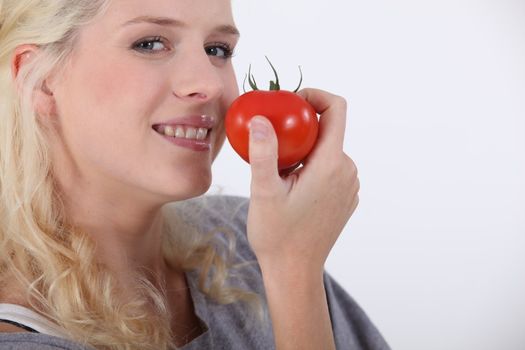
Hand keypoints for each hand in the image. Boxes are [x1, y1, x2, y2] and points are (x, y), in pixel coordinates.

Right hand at [246, 88, 359, 274]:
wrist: (294, 271)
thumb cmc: (278, 235)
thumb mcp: (264, 192)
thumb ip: (263, 153)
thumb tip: (260, 119)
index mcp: (330, 164)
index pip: (336, 109)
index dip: (314, 95)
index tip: (289, 103)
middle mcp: (347, 171)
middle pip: (328, 129)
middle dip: (301, 125)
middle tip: (271, 137)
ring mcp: (349, 185)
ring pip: (328, 148)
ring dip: (305, 147)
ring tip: (278, 167)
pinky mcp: (345, 197)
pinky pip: (331, 167)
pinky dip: (312, 164)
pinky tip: (291, 183)